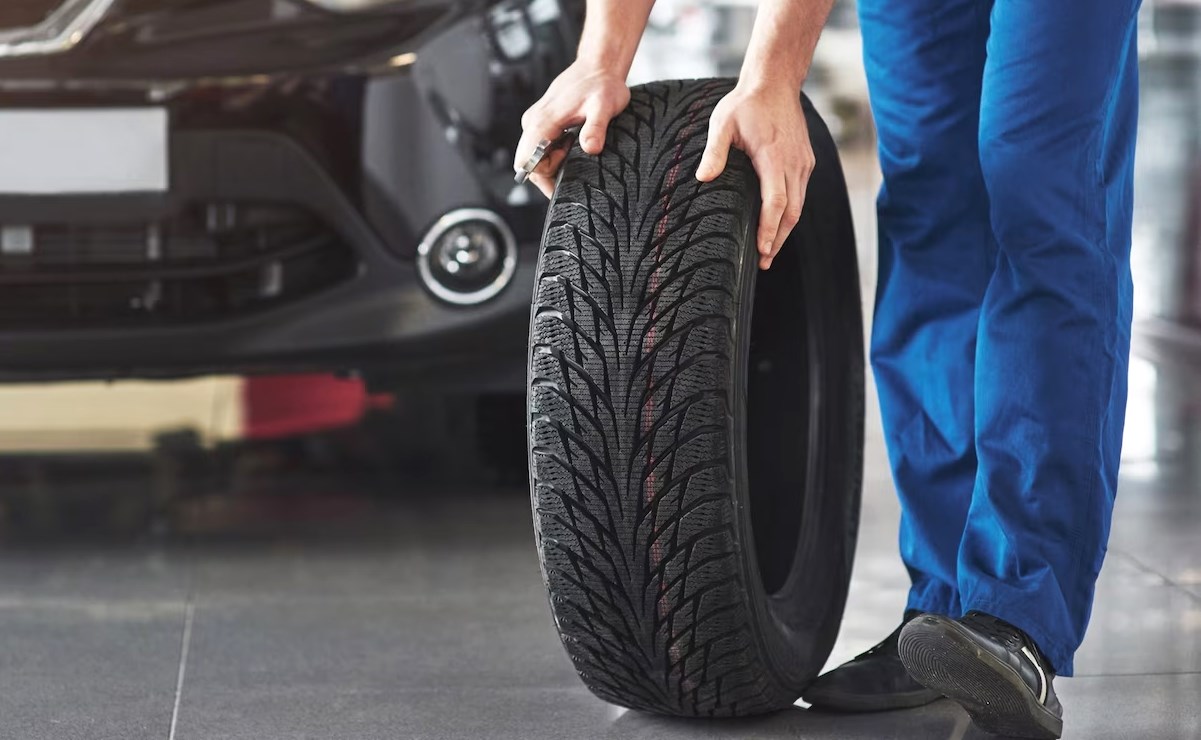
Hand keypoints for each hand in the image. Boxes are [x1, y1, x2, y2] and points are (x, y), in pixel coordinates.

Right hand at [515, 61, 630, 197]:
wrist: (599, 66)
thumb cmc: (602, 85)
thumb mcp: (604, 107)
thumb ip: (595, 128)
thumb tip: (591, 148)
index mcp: (542, 122)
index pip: (528, 164)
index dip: (546, 175)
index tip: (568, 169)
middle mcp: (533, 122)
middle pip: (528, 163)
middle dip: (550, 172)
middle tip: (575, 160)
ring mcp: (535, 121)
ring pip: (534, 156)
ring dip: (553, 162)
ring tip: (575, 147)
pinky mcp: (541, 121)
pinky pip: (540, 146)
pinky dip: (554, 152)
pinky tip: (572, 142)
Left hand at [696, 83, 814, 269]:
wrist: (776, 82)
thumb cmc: (746, 103)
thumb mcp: (723, 123)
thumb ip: (714, 151)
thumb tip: (703, 178)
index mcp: (774, 157)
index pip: (775, 202)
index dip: (768, 230)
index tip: (761, 251)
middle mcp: (794, 164)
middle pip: (791, 213)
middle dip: (777, 240)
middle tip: (763, 263)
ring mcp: (803, 163)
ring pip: (799, 206)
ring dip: (785, 231)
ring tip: (769, 252)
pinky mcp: (805, 161)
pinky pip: (800, 194)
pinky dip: (790, 214)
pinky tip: (778, 226)